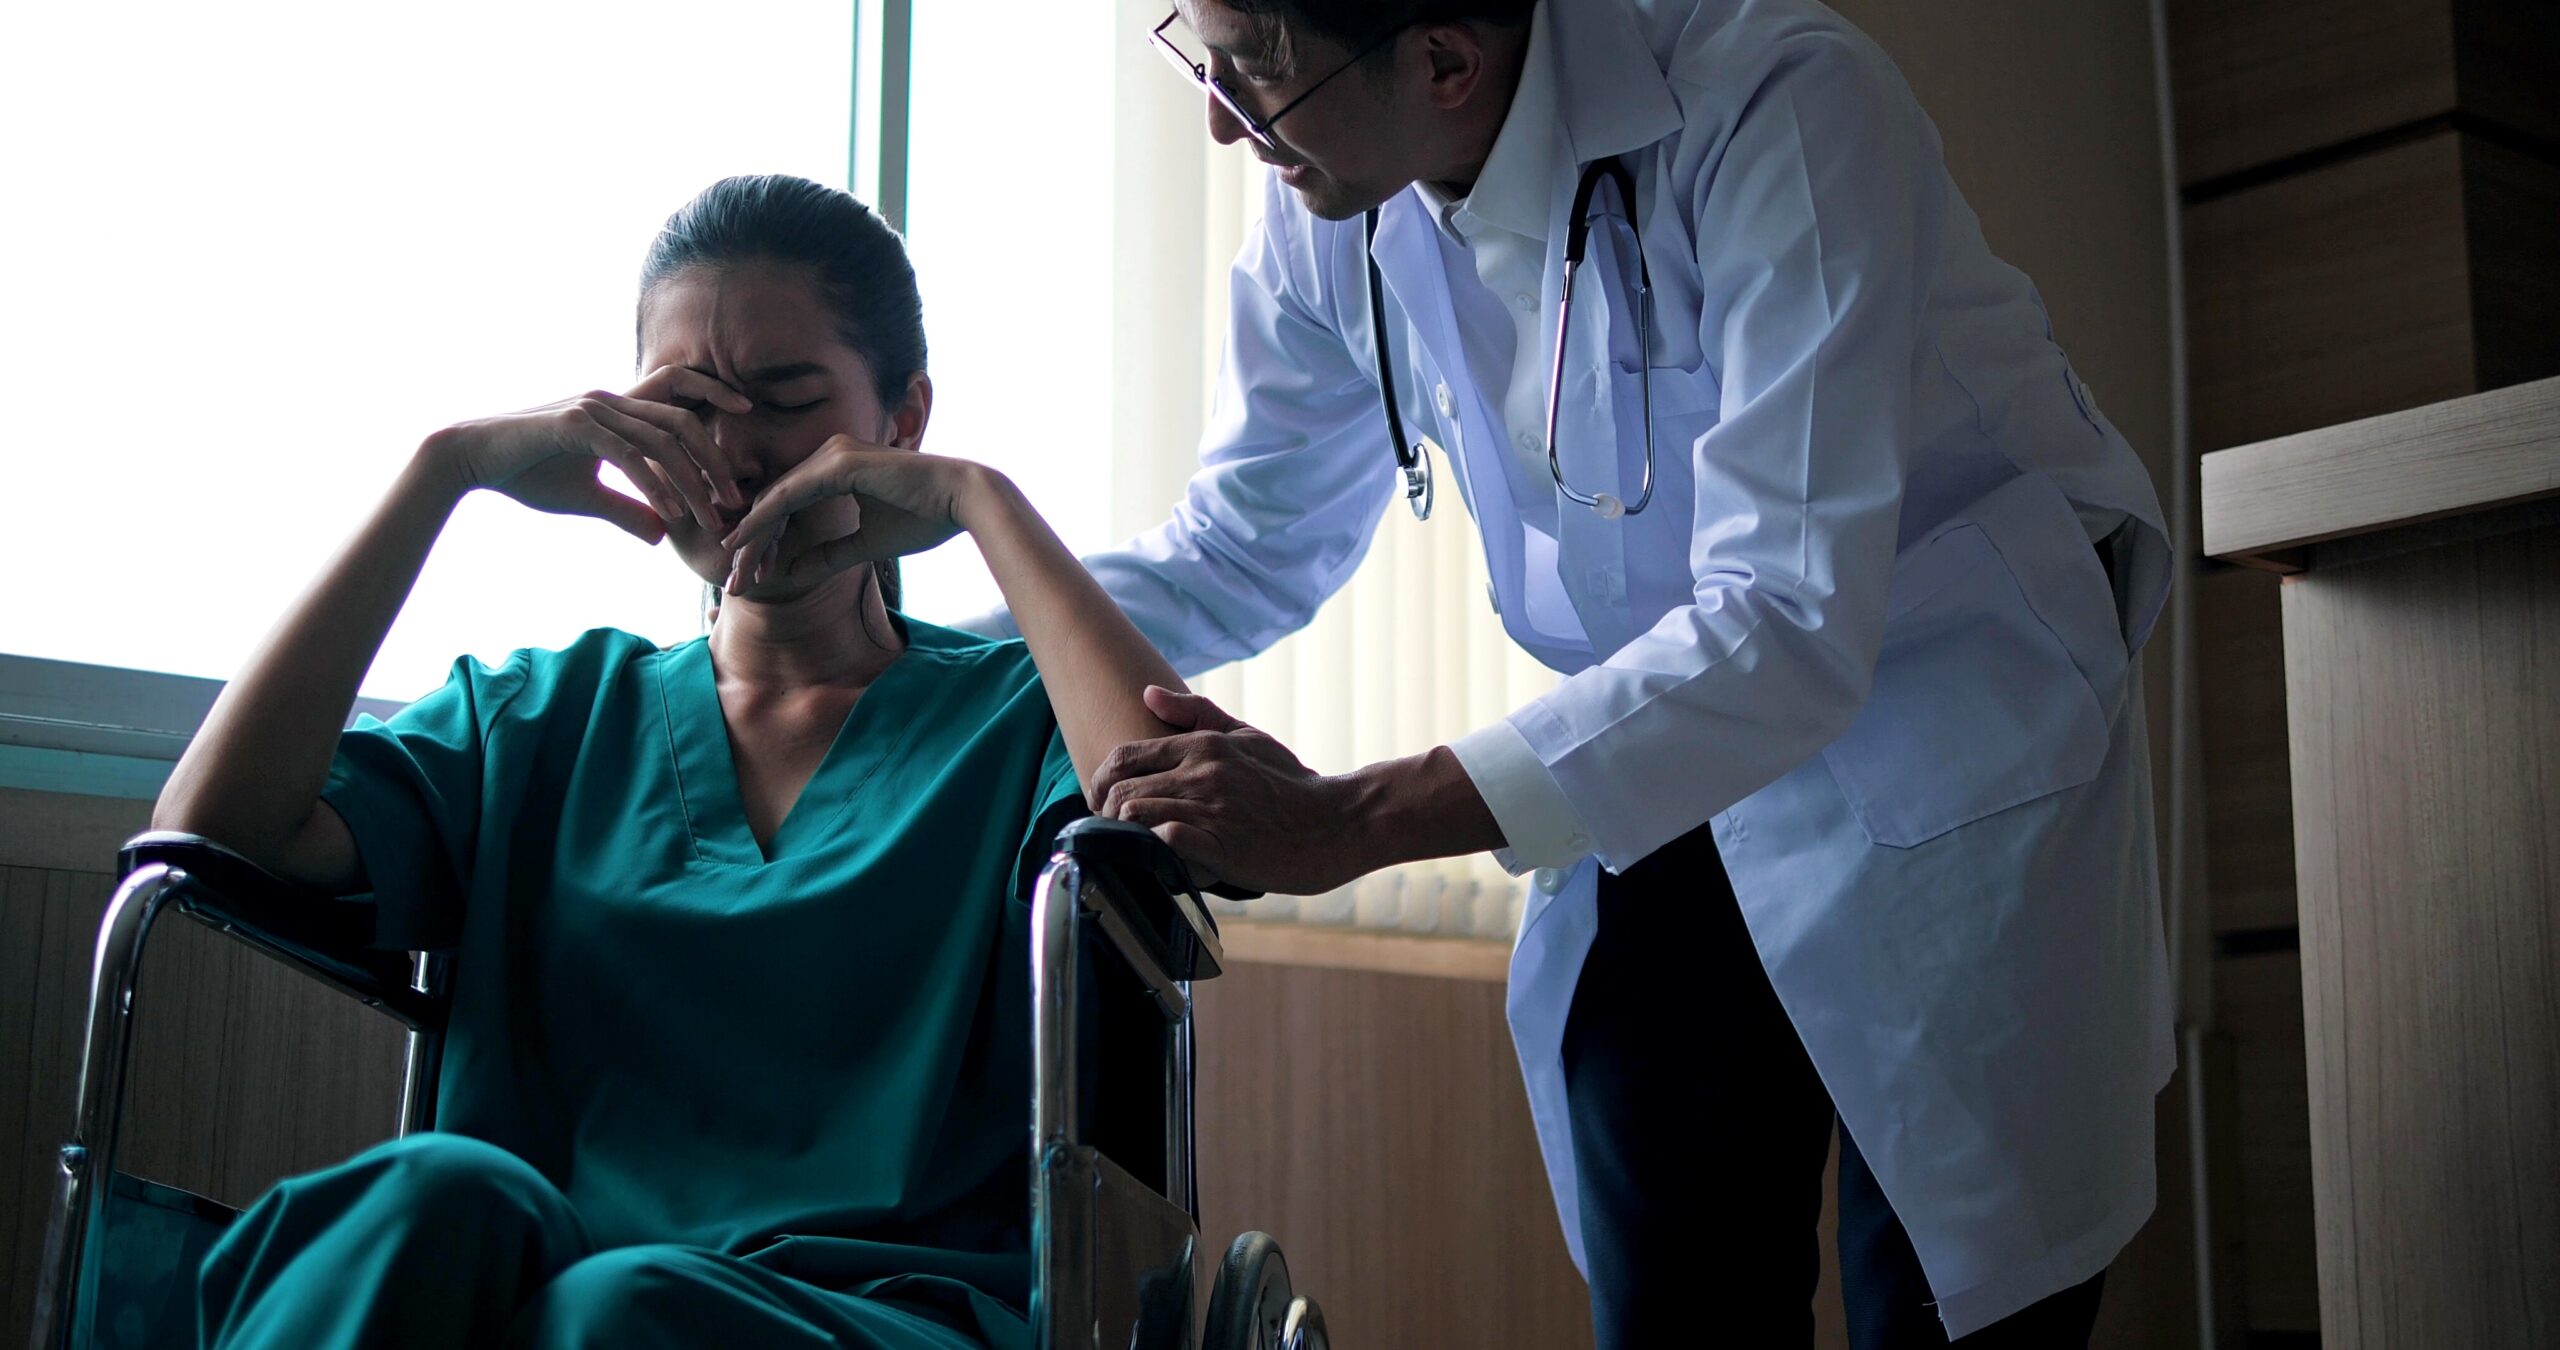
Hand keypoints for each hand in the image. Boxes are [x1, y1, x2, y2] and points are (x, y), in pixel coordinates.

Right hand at [425, 365, 753, 540]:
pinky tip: (672, 515)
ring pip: (661, 439)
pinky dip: (654, 485)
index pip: (679, 407)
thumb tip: (662, 534)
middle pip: (682, 422)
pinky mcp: (573, 425)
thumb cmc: (526, 474)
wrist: (469, 460)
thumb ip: (627, 509)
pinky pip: (627, 455)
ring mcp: (593, 410)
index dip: (715, 415)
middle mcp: (611, 402)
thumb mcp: (588, 498)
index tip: (744, 450)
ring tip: (715, 516)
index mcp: (617, 412)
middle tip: (739, 501)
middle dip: (716, 461)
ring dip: (693, 480)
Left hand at [716, 436, 993, 590]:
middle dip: (751, 543)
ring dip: (751, 537)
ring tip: (734, 570)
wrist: (963, 500)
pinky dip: (764, 521)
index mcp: (837, 468)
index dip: (767, 540)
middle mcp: (829, 454)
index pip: (789, 505)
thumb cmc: (925, 518)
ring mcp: (831, 454)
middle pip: (775, 501)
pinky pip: (789, 495)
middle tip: (733, 580)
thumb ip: (829, 555)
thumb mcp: (867, 544)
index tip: (752, 574)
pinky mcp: (838, 463)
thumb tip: (793, 573)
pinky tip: (746, 543)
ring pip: (776, 499)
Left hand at [1095, 687, 1375, 895]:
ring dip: (1124, 833)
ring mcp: (1210, 810)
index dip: (1101, 781)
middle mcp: (1201, 773)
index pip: (1123, 756)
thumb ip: (1196, 713)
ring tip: (1133, 845)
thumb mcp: (1247, 735)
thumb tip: (1148, 693)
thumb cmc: (1293, 783)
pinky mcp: (1220, 847)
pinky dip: (1149, 850)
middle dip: (1106, 812)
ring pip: (1133, 814)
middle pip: (1120, 789)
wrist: (1338, 821)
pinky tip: (1157, 858)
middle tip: (1114, 830)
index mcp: (1203, 745)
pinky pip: (1163, 842)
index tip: (1105, 801)